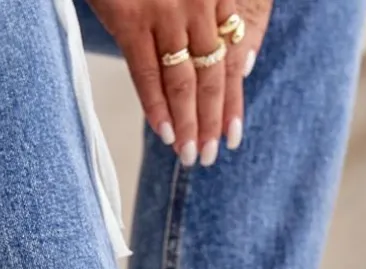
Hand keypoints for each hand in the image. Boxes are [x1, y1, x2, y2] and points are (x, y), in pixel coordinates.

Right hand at [88, 0, 273, 166]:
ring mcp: (164, 11)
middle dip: (212, 121)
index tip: (233, 136)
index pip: (231, 59)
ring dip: (188, 124)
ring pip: (183, 81)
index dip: (233, 101)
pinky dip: (155, 107)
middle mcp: (197, 4)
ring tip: (191, 155)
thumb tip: (235, 63)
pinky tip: (164, 133)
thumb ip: (210, 16)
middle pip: (211, 75)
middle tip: (211, 156)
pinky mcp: (129, 18)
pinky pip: (146, 72)